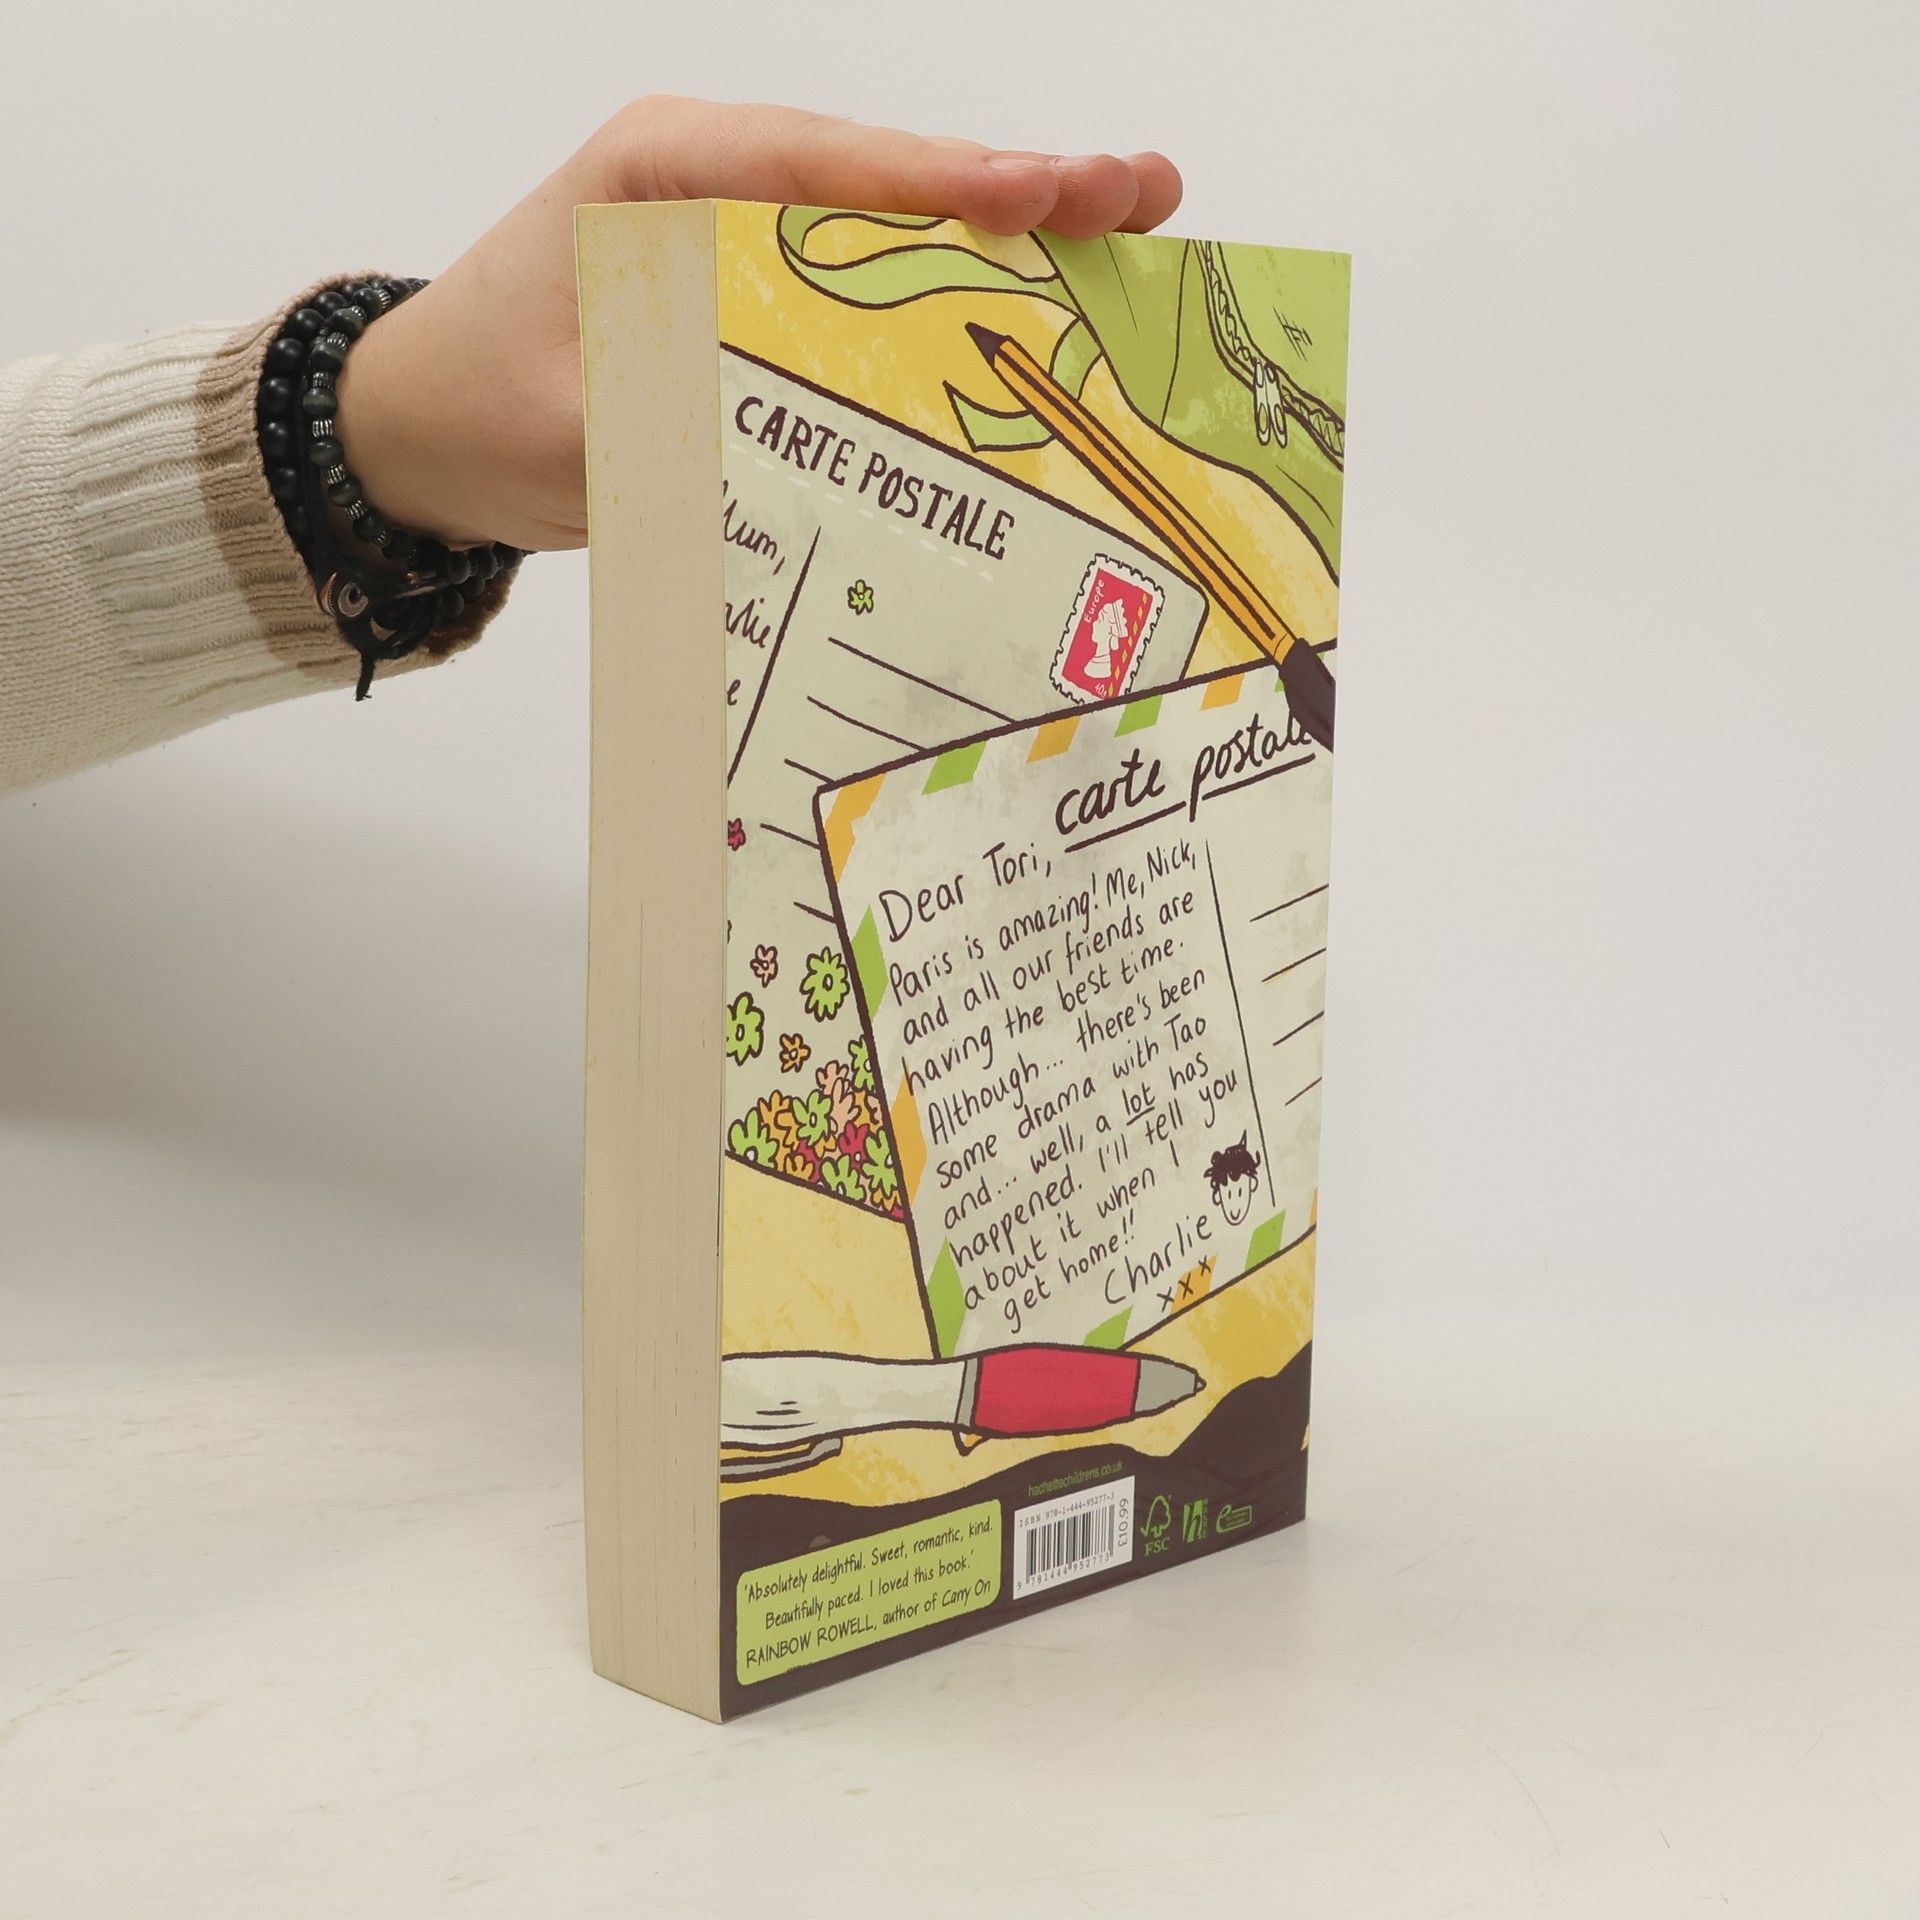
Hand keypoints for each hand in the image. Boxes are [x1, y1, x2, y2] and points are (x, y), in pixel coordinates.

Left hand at [335, 97, 1182, 552]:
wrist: (411, 429)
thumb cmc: (471, 407)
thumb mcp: (571, 435)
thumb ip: (684, 444)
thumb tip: (823, 475)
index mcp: (661, 174)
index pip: (823, 165)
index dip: (943, 181)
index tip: (1046, 193)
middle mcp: (713, 186)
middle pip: (887, 178)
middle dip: (1018, 189)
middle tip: (1142, 194)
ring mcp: (737, 237)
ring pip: (892, 226)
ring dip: (1007, 239)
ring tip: (1127, 235)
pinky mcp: (750, 295)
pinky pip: (866, 288)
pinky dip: (952, 298)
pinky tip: (1037, 314)